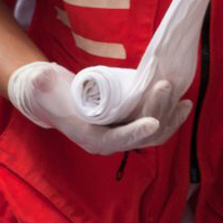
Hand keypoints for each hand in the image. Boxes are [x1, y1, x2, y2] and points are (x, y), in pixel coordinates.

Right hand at [7, 62, 191, 154]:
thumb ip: (40, 83)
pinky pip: (157, 130)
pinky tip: (182, 105)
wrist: (57, 99)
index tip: (152, 122)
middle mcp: (108, 142)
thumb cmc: (50, 93)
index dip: (134, 133)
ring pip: (153, 135)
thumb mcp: (42, 86)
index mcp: (88, 137)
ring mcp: (122, 136)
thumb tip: (42, 80)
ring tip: (182, 98)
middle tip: (165, 86)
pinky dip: (171, 118)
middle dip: (157, 112)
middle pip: (140, 136)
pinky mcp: (131, 127)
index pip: (114, 140)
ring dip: (170, 117)